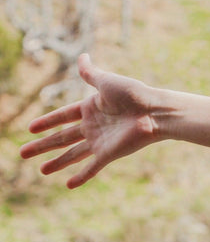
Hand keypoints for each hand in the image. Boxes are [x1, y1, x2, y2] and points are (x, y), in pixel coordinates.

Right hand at [19, 54, 164, 187]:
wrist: (156, 111)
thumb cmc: (134, 94)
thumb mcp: (107, 81)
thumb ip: (91, 73)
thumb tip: (82, 56)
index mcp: (90, 108)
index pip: (62, 116)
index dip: (47, 122)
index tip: (30, 128)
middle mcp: (93, 126)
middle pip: (62, 138)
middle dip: (42, 145)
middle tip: (22, 153)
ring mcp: (100, 141)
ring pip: (73, 154)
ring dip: (57, 162)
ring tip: (41, 170)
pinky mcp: (109, 153)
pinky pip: (92, 167)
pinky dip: (81, 176)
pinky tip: (68, 185)